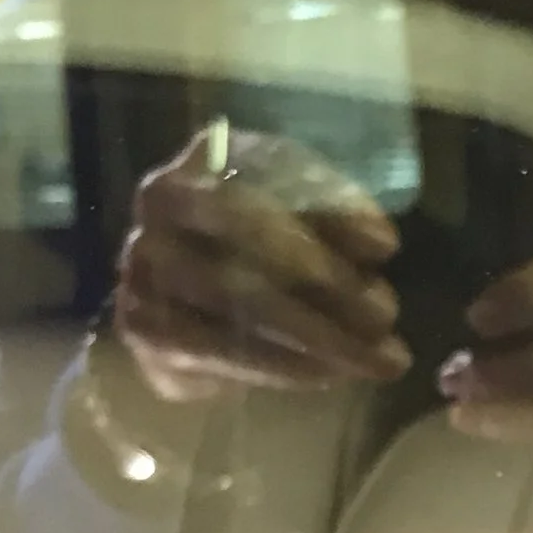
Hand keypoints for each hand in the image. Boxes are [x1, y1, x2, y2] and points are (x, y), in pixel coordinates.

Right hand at [112, 124, 407, 405]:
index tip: (388, 246)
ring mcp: (144, 266)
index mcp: (207, 157)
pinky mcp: (146, 330)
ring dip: (318, 336)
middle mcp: (161, 206)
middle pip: (250, 239)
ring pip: (238, 304)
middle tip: (387, 316)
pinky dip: (282, 368)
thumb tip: (378, 245)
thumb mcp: (307, 206)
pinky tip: (330, 375)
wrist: (191, 287)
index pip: (268, 174)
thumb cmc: (267, 234)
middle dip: (329, 284)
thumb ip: (337, 213)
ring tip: (378, 357)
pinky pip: (219, 353)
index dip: (330, 210)